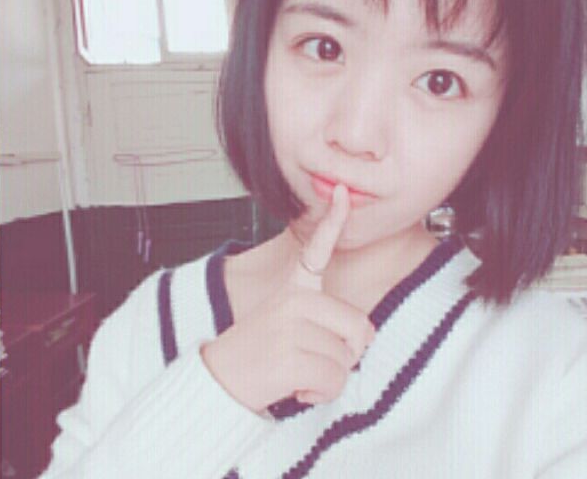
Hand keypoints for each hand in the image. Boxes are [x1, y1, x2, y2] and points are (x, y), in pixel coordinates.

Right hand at [200, 184, 375, 412]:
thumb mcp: (287, 324)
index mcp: (294, 290)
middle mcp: (294, 301)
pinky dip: (321, 394)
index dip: (333, 220)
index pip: (316, 250)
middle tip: (314, 359)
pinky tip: (296, 388)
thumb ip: (323, 320)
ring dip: (329, 378)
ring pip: (347, 360)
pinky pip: (334, 381)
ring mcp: (290, 327)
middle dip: (347, 354)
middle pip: (359, 328)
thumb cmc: (260, 354)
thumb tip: (369, 334)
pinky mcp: (289, 357)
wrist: (218, 381)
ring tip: (297, 372)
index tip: (340, 192)